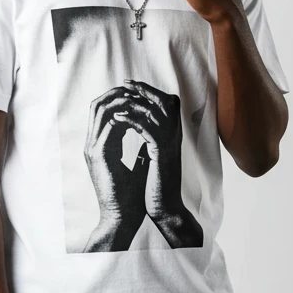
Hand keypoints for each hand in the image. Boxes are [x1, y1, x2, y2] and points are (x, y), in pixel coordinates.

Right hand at [83, 85, 149, 250]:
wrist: (121, 218)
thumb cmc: (130, 197)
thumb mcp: (136, 165)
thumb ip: (138, 148)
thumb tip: (151, 135)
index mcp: (100, 146)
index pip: (104, 112)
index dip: (120, 99)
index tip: (140, 95)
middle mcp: (92, 144)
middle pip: (97, 105)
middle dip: (118, 93)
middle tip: (138, 89)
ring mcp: (92, 149)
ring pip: (99, 110)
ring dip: (119, 99)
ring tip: (138, 97)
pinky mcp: (98, 155)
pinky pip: (107, 125)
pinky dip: (122, 115)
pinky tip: (138, 114)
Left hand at [118, 80, 202, 247]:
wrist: (165, 209)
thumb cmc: (157, 187)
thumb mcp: (154, 158)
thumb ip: (151, 141)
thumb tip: (139, 128)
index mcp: (173, 137)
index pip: (166, 103)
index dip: (150, 92)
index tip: (131, 86)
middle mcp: (175, 137)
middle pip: (164, 101)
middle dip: (143, 90)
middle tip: (125, 83)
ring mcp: (170, 145)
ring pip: (156, 112)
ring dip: (135, 102)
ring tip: (118, 98)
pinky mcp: (161, 155)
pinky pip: (147, 130)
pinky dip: (131, 120)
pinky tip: (117, 118)